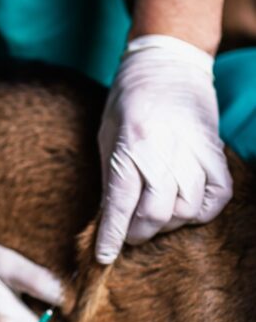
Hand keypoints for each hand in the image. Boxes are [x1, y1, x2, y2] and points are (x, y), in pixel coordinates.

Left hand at [96, 35, 232, 263]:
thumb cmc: (127, 101)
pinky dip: (201, 212)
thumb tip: (110, 218)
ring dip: (167, 224)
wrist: (166, 64)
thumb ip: (110, 179)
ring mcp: (194, 152)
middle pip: (155, 214)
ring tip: (154, 217)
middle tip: (130, 233)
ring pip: (186, 210)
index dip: (110, 236)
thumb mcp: (106, 138)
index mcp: (130, 146)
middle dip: (138, 234)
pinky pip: (217, 197)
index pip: (119, 205)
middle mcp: (163, 152)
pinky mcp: (215, 152)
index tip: (104, 257)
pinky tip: (184, 207)